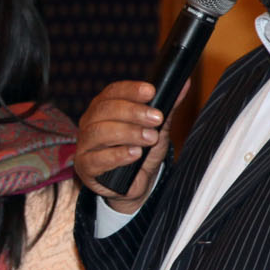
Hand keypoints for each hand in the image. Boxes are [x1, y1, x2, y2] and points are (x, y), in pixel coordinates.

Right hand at [76, 80, 183, 210]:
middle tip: (157, 118)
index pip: (113, 92)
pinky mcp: (85, 167)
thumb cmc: (141, 152)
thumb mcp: (156, 129)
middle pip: (105, 109)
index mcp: (104, 107)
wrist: (133, 185)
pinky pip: (96, 159)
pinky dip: (117, 155)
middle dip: (133, 111)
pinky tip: (135, 154)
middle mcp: (90, 122)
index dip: (131, 90)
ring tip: (150, 138)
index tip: (151, 92)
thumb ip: (167, 108)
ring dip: (127, 133)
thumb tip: (184, 84)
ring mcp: (85, 144)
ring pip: (99, 132)